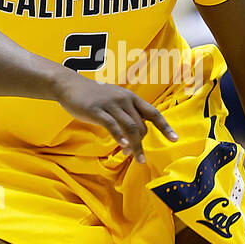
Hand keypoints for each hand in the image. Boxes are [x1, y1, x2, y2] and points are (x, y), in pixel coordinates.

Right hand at [55, 72, 177, 163]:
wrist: (70, 86)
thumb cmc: (94, 96)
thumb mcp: (114, 100)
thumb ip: (126, 113)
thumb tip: (137, 133)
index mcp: (131, 98)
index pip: (153, 113)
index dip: (165, 127)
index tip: (174, 139)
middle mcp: (124, 99)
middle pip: (141, 125)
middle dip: (142, 143)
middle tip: (138, 157)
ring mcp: (110, 104)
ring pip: (129, 127)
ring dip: (134, 145)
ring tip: (134, 158)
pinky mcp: (97, 110)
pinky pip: (111, 125)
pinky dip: (119, 136)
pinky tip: (123, 146)